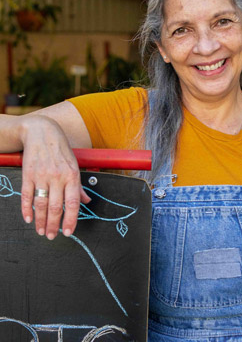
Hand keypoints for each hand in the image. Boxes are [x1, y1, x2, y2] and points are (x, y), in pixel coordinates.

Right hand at [20, 115, 90, 238]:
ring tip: (41, 231)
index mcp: (72, 176)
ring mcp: (41, 176)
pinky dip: (27, 209)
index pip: (73, 203)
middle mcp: (57, 177)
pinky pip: (26, 196)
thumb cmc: (61, 150)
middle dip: (53, 225)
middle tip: (51, 236)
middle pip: (55, 207)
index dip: (71, 219)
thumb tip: (87, 201)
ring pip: (40, 205)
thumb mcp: (75, 166)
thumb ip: (79, 186)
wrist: (41, 133)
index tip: (69, 232)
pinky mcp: (28, 175)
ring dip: (40, 221)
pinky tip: (29, 219)